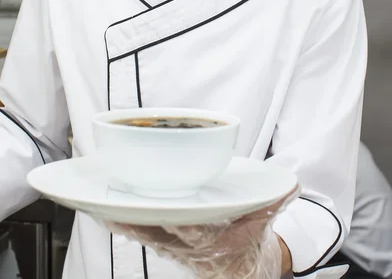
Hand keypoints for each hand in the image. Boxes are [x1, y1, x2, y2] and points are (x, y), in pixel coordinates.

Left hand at [107, 190, 296, 278]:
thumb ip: (274, 201)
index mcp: (214, 240)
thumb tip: (291, 186)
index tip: (176, 219)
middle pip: (162, 235)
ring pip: (146, 235)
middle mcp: (189, 246)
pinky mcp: (164, 241)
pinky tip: (101, 211)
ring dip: (124, 223)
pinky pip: (140, 233)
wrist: (241, 269)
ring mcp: (174, 246)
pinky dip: (121, 223)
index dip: (186, 227)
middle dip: (140, 223)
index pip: (198, 233)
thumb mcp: (264, 222)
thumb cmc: (249, 240)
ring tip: (100, 207)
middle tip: (120, 210)